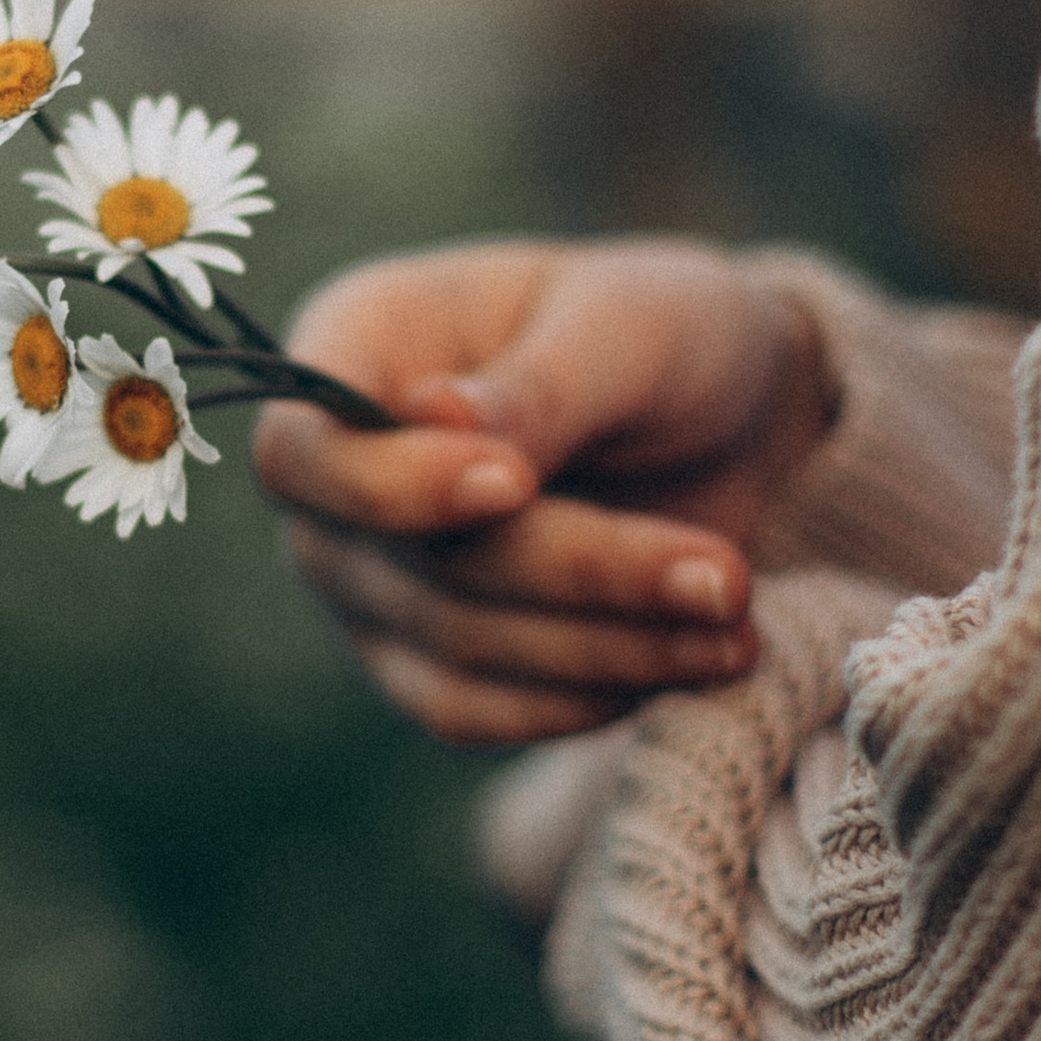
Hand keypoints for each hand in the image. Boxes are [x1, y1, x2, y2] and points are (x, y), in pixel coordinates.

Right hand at [251, 238, 833, 748]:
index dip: (390, 486)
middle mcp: (336, 478)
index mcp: (355, 348)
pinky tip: (691, 664)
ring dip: (602, 650)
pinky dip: (584, 701)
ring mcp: (369, 581)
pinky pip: (474, 715)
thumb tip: (435, 418)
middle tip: (725, 575)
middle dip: (570, 575)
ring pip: (451, 650)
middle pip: (402, 563)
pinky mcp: (427, 664)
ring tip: (739, 623)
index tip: (515, 485)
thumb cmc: (663, 333)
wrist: (725, 416)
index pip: (301, 451)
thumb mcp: (627, 325)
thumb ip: (541, 384)